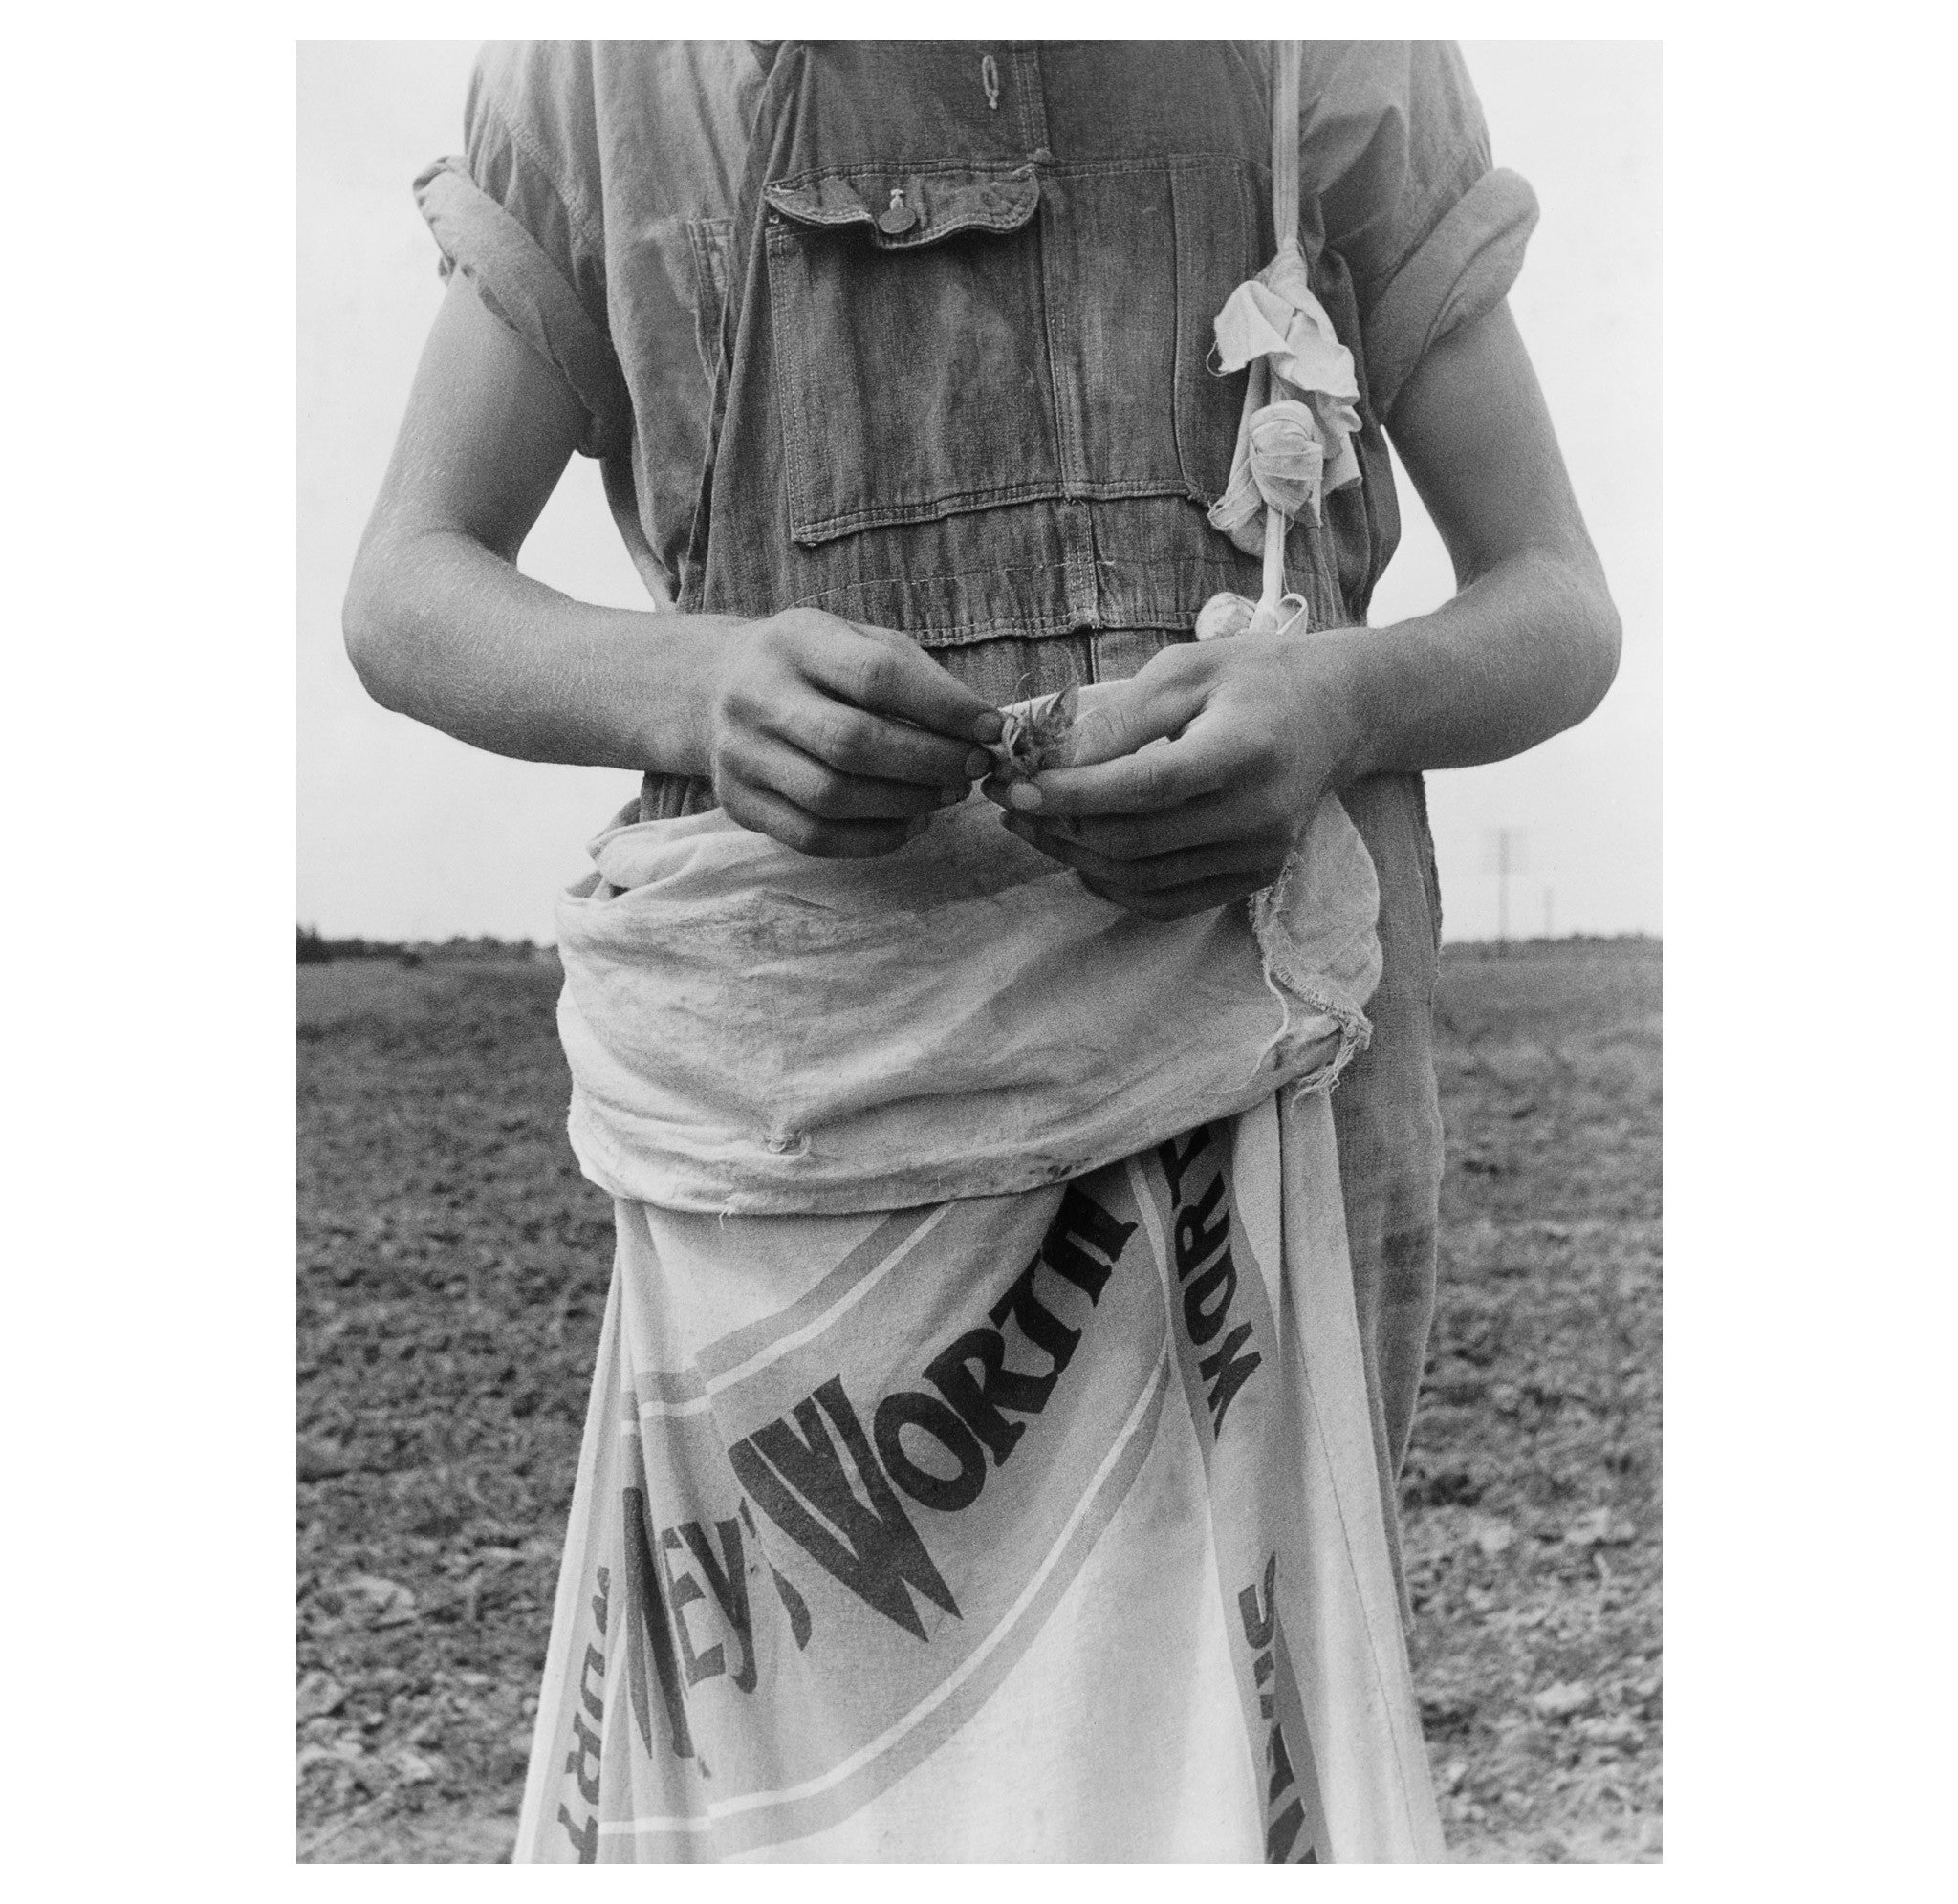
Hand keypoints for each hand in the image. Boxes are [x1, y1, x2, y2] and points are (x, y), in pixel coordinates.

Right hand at [699, 609, 1003, 857]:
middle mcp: (757, 696)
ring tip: (947, 793)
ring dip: (908, 803)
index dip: (943, 708)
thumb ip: (916, 678)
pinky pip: (815, 837)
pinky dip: (876, 838)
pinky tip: (911, 822)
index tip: (991, 727)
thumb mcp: (856, 643)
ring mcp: (742, 755)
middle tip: (973, 768)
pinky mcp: (741, 804)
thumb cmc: (812, 667)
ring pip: (835, 798)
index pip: (876, 676)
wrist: (713, 689)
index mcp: (795, 641)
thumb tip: (983, 728)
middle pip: (853, 743)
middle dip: (929, 762)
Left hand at [981, 633, 1364, 917]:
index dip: (1074, 794)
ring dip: (1074, 856)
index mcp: (1244, 750)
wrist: (1335, 714)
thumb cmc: (1252, 678)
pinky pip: (1166, 901)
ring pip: (1142, 877)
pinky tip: (1078, 855)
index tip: (1015, 787)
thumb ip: (1120, 717)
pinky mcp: (1253, 877)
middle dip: (1058, 825)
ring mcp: (1259, 854)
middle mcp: (1258, 813)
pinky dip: (1113, 886)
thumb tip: (1050, 759)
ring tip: (1030, 825)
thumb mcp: (1186, 670)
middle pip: (1135, 840)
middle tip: (1008, 801)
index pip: (1145, 787)